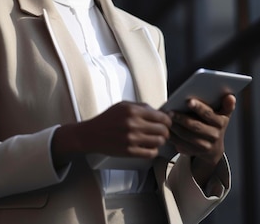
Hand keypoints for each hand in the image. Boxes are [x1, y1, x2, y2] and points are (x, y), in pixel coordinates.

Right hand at [52, 101, 171, 166]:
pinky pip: (151, 153)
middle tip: (162, 132)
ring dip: (160, 141)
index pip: (161, 117)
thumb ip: (142, 107)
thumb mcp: (123, 106)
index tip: (167, 123)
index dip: (167, 121)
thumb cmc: (108, 119)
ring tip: (155, 139)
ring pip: (159, 142)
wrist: (91, 134)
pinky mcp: (129, 152)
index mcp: (133, 111)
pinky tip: (149, 147)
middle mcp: (133, 124)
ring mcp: (132, 139)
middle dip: (165, 131)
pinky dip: (153, 150)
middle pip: (163, 130)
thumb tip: (160, 112)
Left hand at [168, 94, 235, 167]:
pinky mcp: (195, 152)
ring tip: (166, 119)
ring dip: (175, 128)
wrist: (214, 147)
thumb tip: (230, 96)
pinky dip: (173, 137)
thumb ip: (226, 105)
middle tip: (170, 111)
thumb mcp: (223, 114)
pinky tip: (166, 129)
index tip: (188, 101)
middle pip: (196, 126)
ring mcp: (205, 146)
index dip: (199, 108)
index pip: (209, 114)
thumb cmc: (215, 124)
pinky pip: (181, 145)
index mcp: (221, 123)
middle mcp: (214, 135)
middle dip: (182, 118)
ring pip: (187, 136)